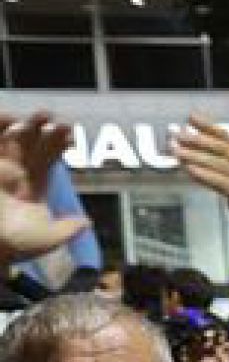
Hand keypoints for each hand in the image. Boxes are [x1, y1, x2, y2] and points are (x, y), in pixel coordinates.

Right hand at [0, 111, 85, 263]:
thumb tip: (87, 224)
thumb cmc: (15, 245)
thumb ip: (67, 230)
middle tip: (57, 120)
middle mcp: (16, 173)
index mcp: (34, 185)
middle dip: (45, 130)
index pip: (49, 159)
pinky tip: (8, 119)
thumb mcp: (47, 239)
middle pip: (33, 144)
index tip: (71, 135)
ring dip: (24, 126)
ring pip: (11, 139)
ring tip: (40, 115)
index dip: (59, 145)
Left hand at [172, 118, 228, 245]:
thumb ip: (228, 178)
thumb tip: (202, 167)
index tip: (192, 118)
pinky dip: (207, 176)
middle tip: (178, 134)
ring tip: (177, 151)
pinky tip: (191, 171)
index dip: (211, 128)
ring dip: (198, 157)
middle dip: (200, 140)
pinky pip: (226, 185)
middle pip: (225, 150)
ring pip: (223, 165)